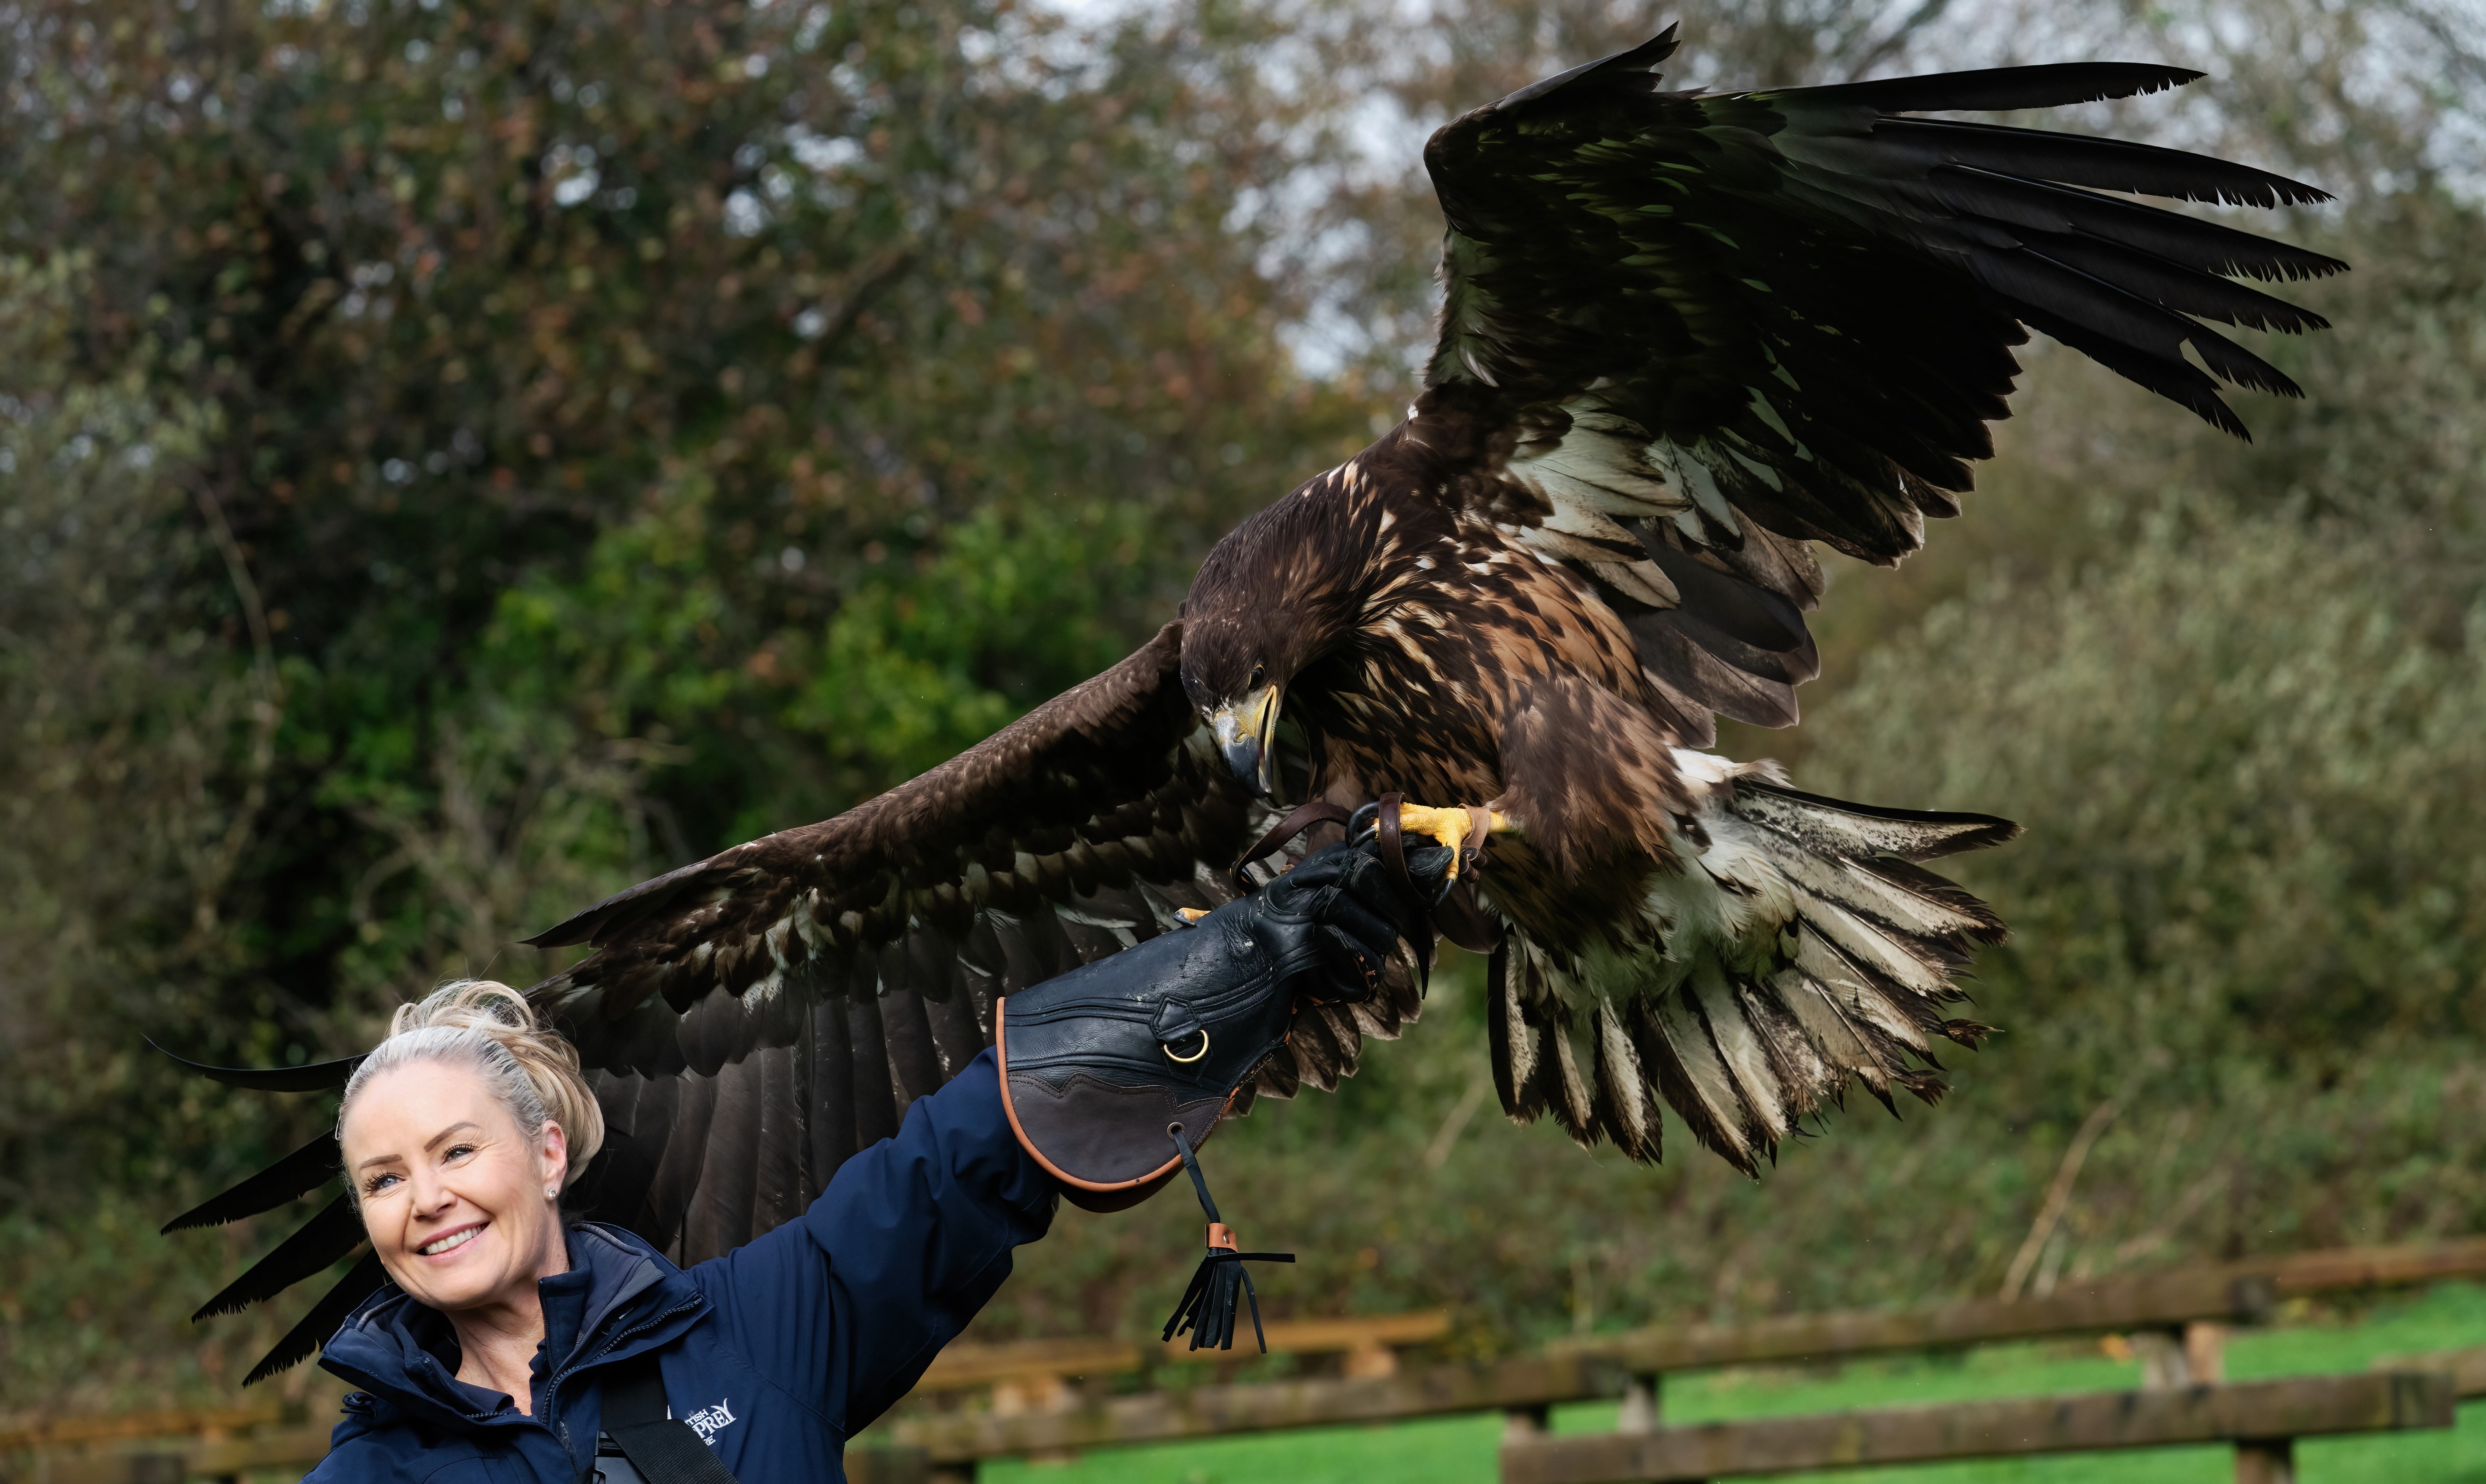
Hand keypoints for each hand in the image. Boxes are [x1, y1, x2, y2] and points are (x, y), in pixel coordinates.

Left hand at [1251, 837, 1451, 1003]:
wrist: (1257, 932)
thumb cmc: (1292, 896)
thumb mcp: (1330, 864)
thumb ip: (1373, 854)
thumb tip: (1431, 851)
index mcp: (1381, 900)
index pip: (1407, 886)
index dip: (1381, 874)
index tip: (1353, 865)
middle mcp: (1381, 928)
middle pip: (1398, 909)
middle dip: (1360, 889)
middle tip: (1329, 887)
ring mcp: (1371, 957)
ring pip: (1385, 935)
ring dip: (1346, 914)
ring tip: (1318, 909)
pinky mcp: (1358, 984)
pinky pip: (1369, 967)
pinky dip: (1342, 944)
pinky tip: (1321, 932)